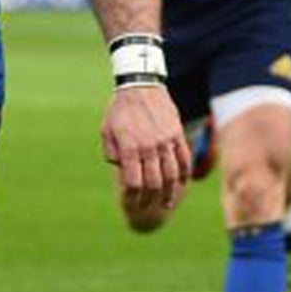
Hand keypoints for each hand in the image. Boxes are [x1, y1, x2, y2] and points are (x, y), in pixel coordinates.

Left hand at [102, 83, 189, 226]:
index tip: (130, 203)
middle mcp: (149, 146)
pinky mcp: (177, 135)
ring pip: (171, 175)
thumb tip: (122, 171)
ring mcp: (166, 141)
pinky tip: (180, 186)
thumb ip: (111, 154)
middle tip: (146, 207)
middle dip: (149, 200)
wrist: (140, 85)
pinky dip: (183, 176)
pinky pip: (184, 160)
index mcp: (130, 147)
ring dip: (169, 194)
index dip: (132, 197)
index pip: (133, 182)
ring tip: (166, 204)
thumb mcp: (106, 131)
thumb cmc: (120, 110)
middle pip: (154, 183)